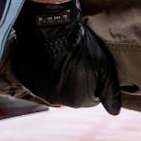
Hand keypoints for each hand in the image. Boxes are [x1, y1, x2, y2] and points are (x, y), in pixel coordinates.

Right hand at [6, 0, 121, 114]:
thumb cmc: (82, 47)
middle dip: (75, 81)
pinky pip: (38, 80)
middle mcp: (56, 101)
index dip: (93, 82)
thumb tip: (114, 112)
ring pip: (54, 88)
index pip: (90, 99)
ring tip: (62, 58)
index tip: (91, 67)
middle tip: (77, 61)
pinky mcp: (26, 80)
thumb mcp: (105, 69)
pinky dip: (43, 72)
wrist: (51, 28)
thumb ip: (111, 94)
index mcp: (77, 101)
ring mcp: (39, 91)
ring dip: (58, 77)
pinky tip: (47, 58)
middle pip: (71, 94)